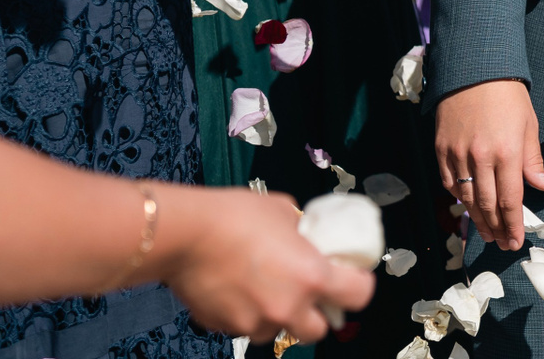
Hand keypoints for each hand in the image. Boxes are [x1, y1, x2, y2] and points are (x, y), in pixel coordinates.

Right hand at [152, 184, 375, 341]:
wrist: (185, 234)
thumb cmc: (236, 216)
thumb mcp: (285, 211)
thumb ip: (303, 231)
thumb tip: (307, 234)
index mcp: (313, 277)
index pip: (358, 297)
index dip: (357, 287)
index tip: (350, 278)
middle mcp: (289, 307)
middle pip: (317, 331)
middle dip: (314, 315)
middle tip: (306, 293)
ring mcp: (255, 322)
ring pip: (276, 332)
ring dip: (276, 317)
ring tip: (263, 289)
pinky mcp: (225, 328)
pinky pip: (245, 328)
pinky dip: (245, 315)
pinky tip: (236, 290)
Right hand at [435, 79, 543, 251]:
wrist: (474, 69)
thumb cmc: (508, 96)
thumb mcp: (529, 125)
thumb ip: (532, 160)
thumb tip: (542, 187)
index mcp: (507, 152)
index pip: (510, 199)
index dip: (513, 224)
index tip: (515, 242)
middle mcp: (480, 158)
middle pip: (487, 205)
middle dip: (496, 228)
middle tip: (502, 244)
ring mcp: (457, 155)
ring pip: (467, 198)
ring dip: (477, 220)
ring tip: (487, 234)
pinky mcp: (441, 150)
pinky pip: (450, 182)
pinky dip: (460, 198)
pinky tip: (468, 207)